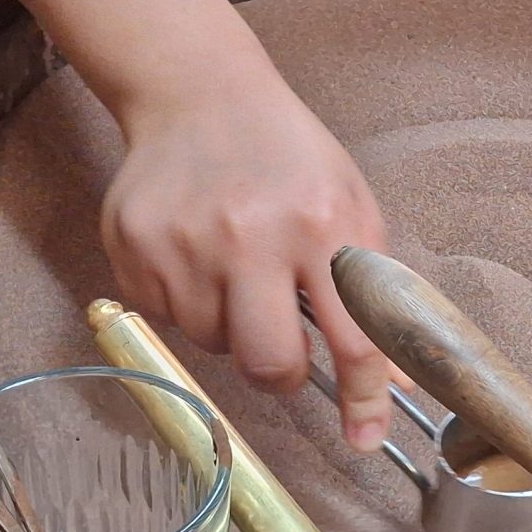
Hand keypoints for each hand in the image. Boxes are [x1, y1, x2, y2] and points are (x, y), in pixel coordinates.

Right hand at [101, 65, 399, 452]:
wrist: (197, 93)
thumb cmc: (285, 154)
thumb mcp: (347, 202)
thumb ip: (373, 287)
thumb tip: (398, 377)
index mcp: (319, 224)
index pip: (352, 338)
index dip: (363, 399)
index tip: (363, 437)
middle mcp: (249, 236)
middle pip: (268, 364)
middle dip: (280, 373)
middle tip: (279, 350)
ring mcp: (184, 243)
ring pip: (212, 344)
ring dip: (228, 325)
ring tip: (232, 267)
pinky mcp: (133, 248)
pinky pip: (165, 319)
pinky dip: (184, 304)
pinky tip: (194, 255)